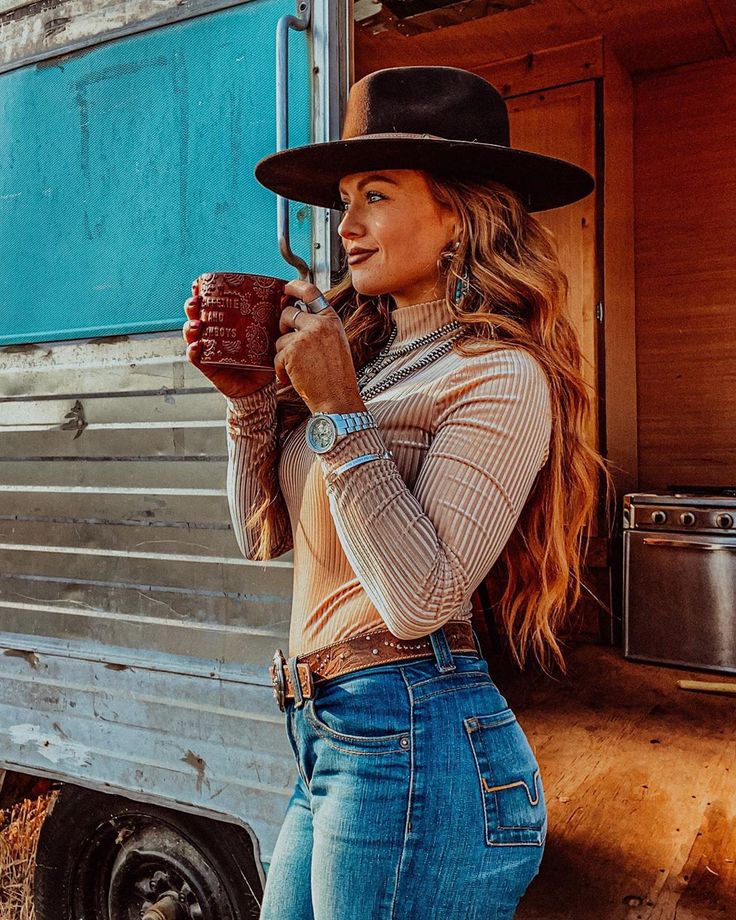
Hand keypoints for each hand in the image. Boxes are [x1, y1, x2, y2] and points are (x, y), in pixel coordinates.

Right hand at [182, 284, 274, 398]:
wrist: (260, 385)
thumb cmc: (262, 358)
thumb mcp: (268, 335)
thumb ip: (274, 319)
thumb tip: (285, 298)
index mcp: (224, 323)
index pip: (209, 305)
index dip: (200, 294)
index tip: (199, 285)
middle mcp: (213, 334)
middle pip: (195, 316)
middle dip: (191, 306)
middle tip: (196, 301)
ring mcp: (208, 349)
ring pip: (192, 335)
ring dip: (190, 327)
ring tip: (197, 324)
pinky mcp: (208, 366)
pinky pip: (195, 358)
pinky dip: (193, 351)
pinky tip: (198, 346)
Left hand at [275, 280, 366, 414]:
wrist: (337, 399)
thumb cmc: (337, 377)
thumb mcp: (335, 344)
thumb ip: (320, 328)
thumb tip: (296, 316)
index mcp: (332, 321)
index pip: (312, 293)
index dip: (295, 287)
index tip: (285, 288)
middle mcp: (319, 324)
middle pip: (288, 313)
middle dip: (282, 327)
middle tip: (288, 345)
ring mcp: (305, 337)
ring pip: (280, 339)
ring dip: (283, 355)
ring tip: (298, 370)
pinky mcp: (292, 351)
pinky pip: (277, 357)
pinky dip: (281, 370)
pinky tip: (293, 379)